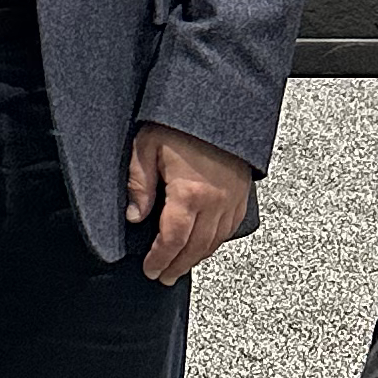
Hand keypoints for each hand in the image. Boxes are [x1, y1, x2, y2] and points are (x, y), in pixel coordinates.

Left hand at [124, 122, 252, 284]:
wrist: (220, 101)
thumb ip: (139, 184)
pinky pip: (230, 228)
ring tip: (180, 267)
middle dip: (178, 265)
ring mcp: (233, 199)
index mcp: (189, 193)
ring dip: (197, 258)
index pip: (172, 239)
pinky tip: (205, 245)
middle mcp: (215, 202)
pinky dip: (216, 242)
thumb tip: (134, 217)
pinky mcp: (243, 194)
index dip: (160, 259)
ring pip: (215, 241)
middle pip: (196, 247)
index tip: (150, 270)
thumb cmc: (180, 121)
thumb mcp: (147, 146)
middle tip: (163, 276)